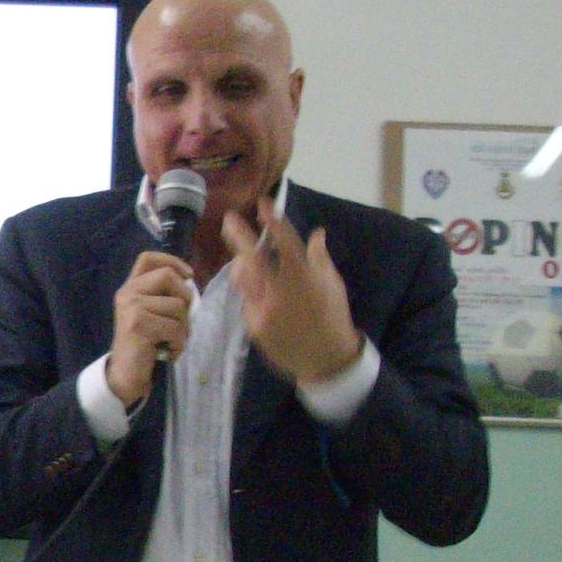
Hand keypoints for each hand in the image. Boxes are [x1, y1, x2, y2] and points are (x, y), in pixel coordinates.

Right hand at [104, 248, 194, 406]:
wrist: (124, 375)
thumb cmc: (144, 345)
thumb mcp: (151, 314)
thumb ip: (163, 296)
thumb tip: (190, 284)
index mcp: (130, 288)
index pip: (147, 258)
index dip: (172, 261)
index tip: (188, 276)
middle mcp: (127, 293)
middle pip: (168, 276)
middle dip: (185, 298)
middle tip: (180, 320)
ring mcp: (131, 308)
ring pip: (177, 306)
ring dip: (183, 329)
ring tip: (171, 342)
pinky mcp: (138, 325)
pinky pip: (176, 328)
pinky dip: (178, 344)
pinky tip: (167, 352)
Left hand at [223, 203, 362, 386]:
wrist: (326, 359)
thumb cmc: (333, 317)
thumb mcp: (332, 284)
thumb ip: (320, 257)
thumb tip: (317, 233)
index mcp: (304, 277)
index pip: (285, 241)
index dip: (272, 220)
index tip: (262, 203)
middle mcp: (281, 291)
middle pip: (253, 257)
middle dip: (238, 236)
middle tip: (229, 219)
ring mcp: (265, 310)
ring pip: (243, 279)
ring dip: (240, 264)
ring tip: (240, 257)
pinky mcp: (255, 326)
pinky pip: (246, 301)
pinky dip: (248, 290)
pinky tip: (253, 289)